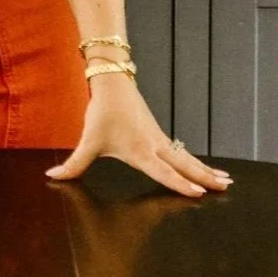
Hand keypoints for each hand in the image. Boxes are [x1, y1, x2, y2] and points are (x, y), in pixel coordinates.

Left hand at [45, 74, 231, 197]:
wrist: (113, 82)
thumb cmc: (102, 112)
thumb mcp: (88, 141)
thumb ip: (73, 164)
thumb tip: (51, 177)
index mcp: (140, 151)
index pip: (163, 171)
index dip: (179, 184)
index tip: (198, 193)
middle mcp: (155, 146)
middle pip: (184, 165)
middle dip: (205, 177)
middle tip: (226, 188)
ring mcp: (160, 140)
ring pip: (186, 158)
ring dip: (205, 169)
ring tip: (226, 181)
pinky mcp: (159, 135)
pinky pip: (182, 153)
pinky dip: (196, 162)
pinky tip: (205, 169)